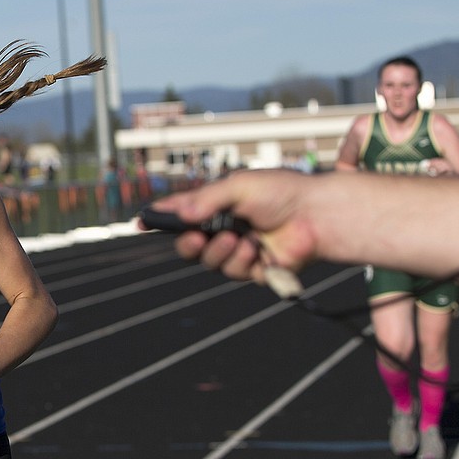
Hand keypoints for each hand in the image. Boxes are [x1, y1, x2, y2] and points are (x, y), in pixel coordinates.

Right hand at [146, 170, 319, 286]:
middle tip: (194, 237)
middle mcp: (223, 229)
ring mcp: (238, 251)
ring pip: (210, 263)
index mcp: (216, 206)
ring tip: (240, 239)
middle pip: (189, 247)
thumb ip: (207, 199)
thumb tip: (181, 214)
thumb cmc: (282, 191)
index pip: (181, 214)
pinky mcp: (255, 270)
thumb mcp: (239, 185)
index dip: (159, 219)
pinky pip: (235, 273)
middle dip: (187, 244)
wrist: (317, 214)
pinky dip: (243, 261)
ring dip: (220, 252)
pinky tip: (257, 249)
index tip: (141, 222)